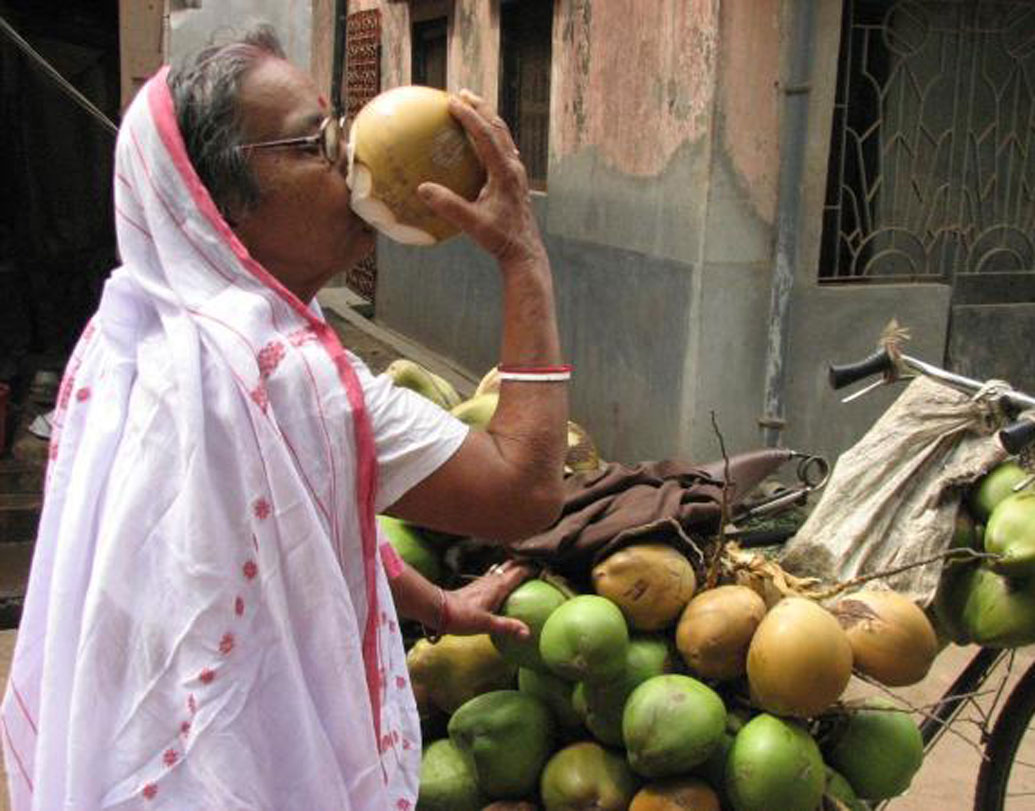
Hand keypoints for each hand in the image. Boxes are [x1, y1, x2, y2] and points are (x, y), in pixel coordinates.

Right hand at [417, 90, 544, 267]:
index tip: (452, 102)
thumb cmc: (499, 239)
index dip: (469, 116)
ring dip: (487, 119)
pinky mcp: (515, 180)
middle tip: (461, 93)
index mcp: (504, 172)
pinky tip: (479, 140)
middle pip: (497, 128)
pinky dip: (489, 136)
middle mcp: (513, 167)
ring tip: (471, 107)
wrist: (524, 251)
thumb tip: (422, 189)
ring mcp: (516, 173)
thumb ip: (448, 206)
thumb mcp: (472, 224)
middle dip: (480, 108)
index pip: (486, 135)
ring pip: (502, 136)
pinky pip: (502, 150)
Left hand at [442, 559, 533, 639]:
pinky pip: (493, 577)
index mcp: (497, 586)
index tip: (546, 569)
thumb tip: (527, 633)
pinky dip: (502, 576)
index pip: (519, 571)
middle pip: (511, 566)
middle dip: (525, 563)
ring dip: (513, 568)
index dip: (533, 568)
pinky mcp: (475, 586)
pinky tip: (502, 584)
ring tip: (524, 572)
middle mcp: (491, 580)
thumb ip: (507, 627)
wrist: (438, 610)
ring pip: (502, 570)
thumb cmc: (462, 617)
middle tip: (538, 567)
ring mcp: (482, 582)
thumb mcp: (486, 624)